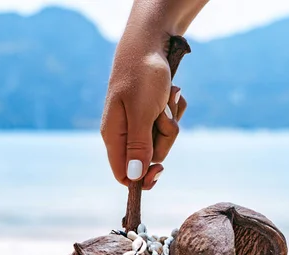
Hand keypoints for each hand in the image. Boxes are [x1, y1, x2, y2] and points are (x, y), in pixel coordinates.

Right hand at [101, 39, 186, 189]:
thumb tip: (134, 177)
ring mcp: (138, 123)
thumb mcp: (142, 113)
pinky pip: (168, 125)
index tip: (160, 169)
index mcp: (114, 136)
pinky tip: (170, 94)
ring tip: (166, 98)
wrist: (151, 42)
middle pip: (149, 158)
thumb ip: (138, 146)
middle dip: (163, 139)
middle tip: (162, 114)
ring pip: (162, 141)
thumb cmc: (142, 75)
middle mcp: (124, 133)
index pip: (123, 174)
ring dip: (171, 121)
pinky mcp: (151, 114)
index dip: (141, 178)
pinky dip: (174, 111)